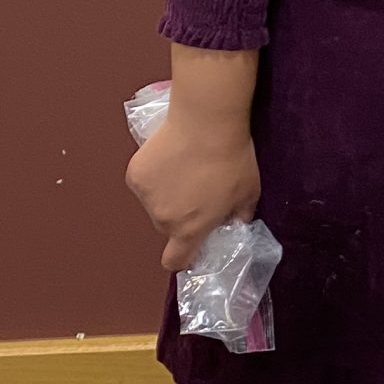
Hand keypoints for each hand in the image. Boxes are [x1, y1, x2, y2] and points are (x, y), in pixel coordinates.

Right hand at [125, 51, 260, 270]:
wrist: (206, 122)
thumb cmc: (232, 159)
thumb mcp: (249, 193)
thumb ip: (241, 216)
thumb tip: (235, 223)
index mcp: (190, 230)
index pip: (175, 261)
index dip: (181, 257)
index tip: (189, 245)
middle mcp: (163, 219)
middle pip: (167, 226)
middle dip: (179, 215)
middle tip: (195, 190)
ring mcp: (145, 198)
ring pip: (154, 203)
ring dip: (165, 193)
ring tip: (183, 167)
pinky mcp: (134, 175)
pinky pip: (144, 182)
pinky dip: (153, 174)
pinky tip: (168, 156)